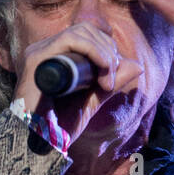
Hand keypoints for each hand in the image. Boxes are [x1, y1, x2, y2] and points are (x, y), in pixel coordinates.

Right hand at [11, 23, 143, 141]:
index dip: (106, 48)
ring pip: (79, 32)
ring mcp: (38, 53)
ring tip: (108, 79)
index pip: (85, 34)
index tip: (113, 77)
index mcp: (54, 56)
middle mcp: (44, 50)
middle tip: (112, 81)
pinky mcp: (35, 59)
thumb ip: (112, 83)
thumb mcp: (92, 100)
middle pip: (84, 30)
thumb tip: (138, 66)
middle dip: (108, 50)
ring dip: (103, 52)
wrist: (40, 145)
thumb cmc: (60, 126)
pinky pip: (69, 40)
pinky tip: (103, 68)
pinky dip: (92, 50)